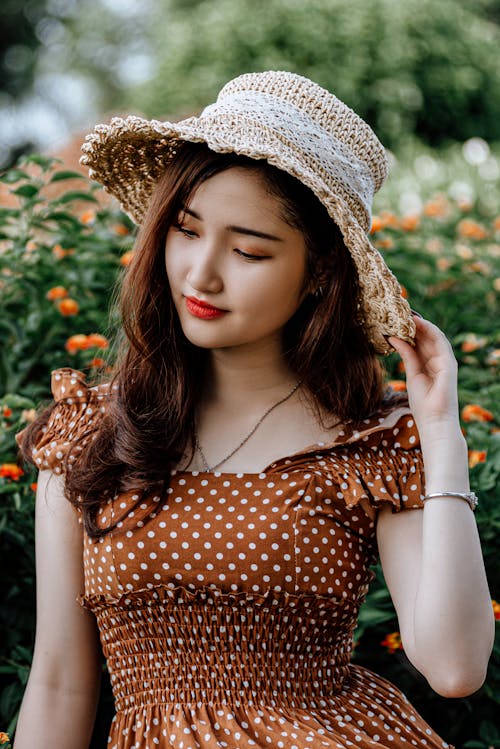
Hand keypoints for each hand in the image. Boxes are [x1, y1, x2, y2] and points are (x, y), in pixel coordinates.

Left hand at [388, 315, 459, 437]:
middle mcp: (439, 360)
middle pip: (427, 337)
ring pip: (434, 336)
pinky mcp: (449, 364)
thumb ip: (406, 356)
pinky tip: (417, 323)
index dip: (410, 330)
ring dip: (422, 323)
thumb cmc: (423, 404)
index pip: (421, 342)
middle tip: (400, 311)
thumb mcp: (411, 375)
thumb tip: (392, 338)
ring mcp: (446, 361)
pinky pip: (439, 342)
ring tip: (407, 313)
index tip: (396, 320)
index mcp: (430, 364)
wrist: (435, 421)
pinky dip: (429, 331)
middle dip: (415, 324)